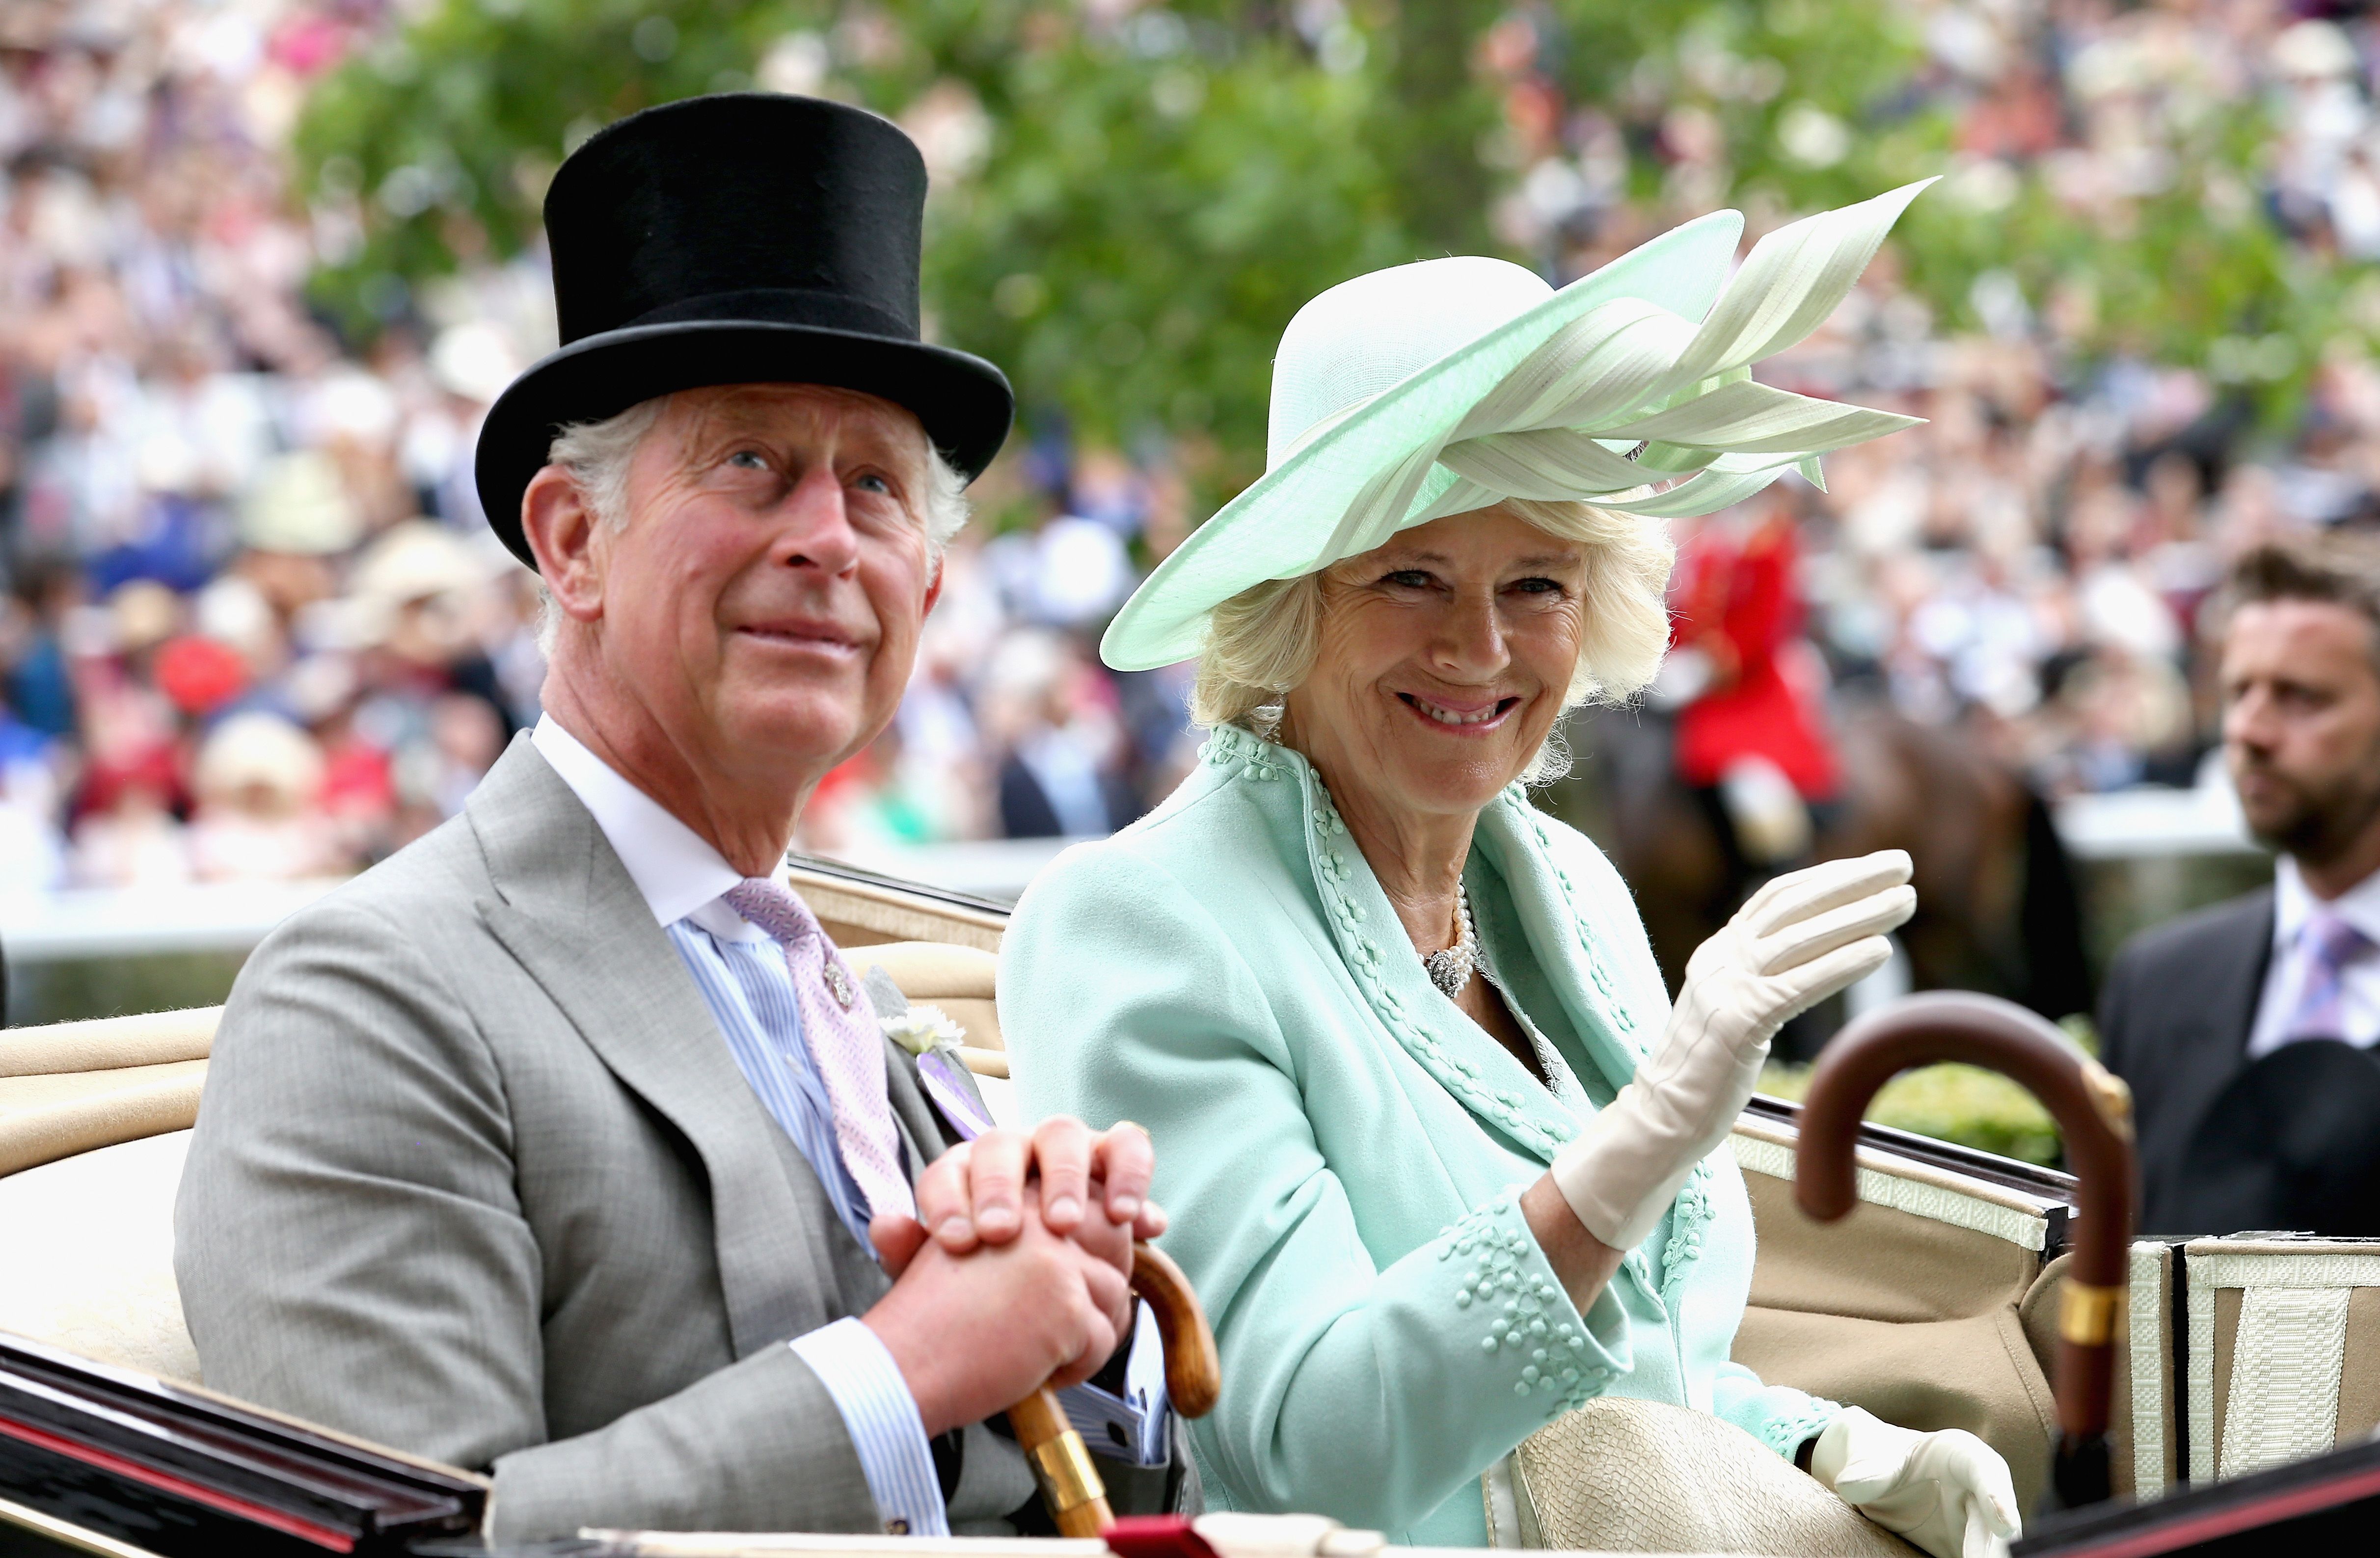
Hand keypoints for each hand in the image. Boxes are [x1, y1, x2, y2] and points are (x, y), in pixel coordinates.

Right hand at [863, 1184, 1133, 1436]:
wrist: (902, 1364)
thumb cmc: (929, 1320)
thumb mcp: (964, 1250)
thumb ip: (1018, 1236)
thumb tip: (1095, 1227)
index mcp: (1014, 1197)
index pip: (1085, 1210)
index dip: (1084, 1256)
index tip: (1065, 1289)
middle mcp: (1039, 1217)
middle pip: (1107, 1250)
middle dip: (1095, 1293)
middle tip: (1059, 1327)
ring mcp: (1058, 1260)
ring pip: (1112, 1296)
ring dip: (1084, 1334)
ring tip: (1036, 1352)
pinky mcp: (1068, 1305)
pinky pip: (1104, 1339)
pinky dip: (1076, 1366)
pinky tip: (1033, 1371)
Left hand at [898, 1117, 1165, 1260]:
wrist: (1060, 1278)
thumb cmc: (997, 1274)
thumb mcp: (955, 1275)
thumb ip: (913, 1254)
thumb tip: (882, 1225)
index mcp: (967, 1173)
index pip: (947, 1169)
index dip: (946, 1200)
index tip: (954, 1243)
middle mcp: (1015, 1149)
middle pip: (1002, 1143)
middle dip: (999, 1185)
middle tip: (1002, 1233)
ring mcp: (1066, 1147)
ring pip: (1063, 1134)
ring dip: (1064, 1177)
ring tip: (1065, 1226)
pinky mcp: (1114, 1153)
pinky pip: (1127, 1146)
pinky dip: (1128, 1175)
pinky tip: (1129, 1218)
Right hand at [1551, 850, 1913, 1249]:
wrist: (1662, 1117)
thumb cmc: (1707, 1072)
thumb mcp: (1734, 1011)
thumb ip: (1762, 980)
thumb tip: (1812, 959)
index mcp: (1718, 953)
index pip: (1776, 898)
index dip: (1826, 876)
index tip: (1870, 866)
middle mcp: (1720, 960)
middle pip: (1792, 906)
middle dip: (1851, 880)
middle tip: (1903, 864)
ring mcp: (1725, 988)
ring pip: (1801, 938)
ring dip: (1860, 915)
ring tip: (1907, 901)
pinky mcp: (1737, 1023)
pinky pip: (1798, 984)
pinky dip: (1842, 963)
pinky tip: (1881, 951)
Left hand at [1812, 1406, 2020, 1557]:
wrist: (1873, 1473)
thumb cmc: (1878, 1454)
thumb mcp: (1870, 1452)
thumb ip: (1866, 1468)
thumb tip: (1850, 1485)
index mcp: (1960, 1453)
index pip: (1985, 1470)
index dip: (1997, 1496)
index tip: (2006, 1527)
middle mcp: (1976, 1489)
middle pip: (1994, 1517)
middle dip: (1994, 1544)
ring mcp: (1973, 1520)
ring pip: (1990, 1544)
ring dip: (1989, 1556)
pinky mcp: (1962, 1544)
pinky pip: (1971, 1556)